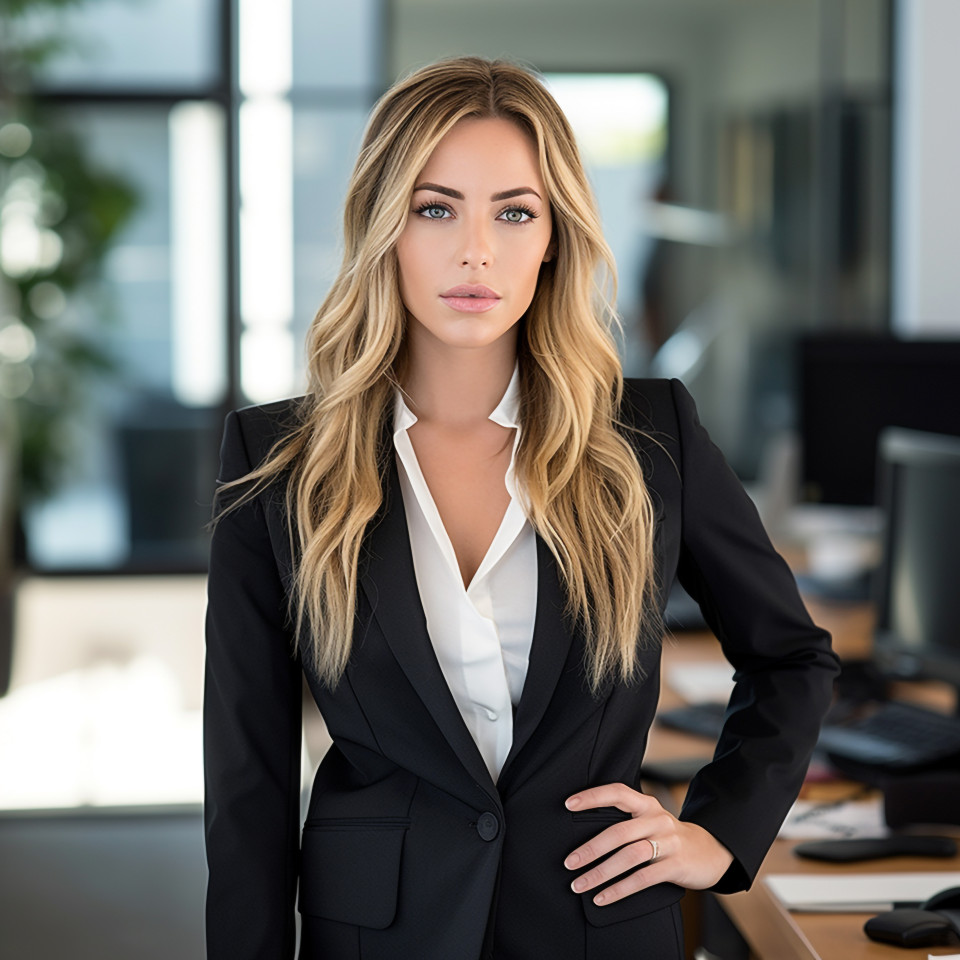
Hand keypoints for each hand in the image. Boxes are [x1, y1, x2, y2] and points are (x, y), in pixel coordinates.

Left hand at [563, 782, 733, 905]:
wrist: (709, 852)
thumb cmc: (667, 837)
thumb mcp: (650, 820)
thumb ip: (626, 820)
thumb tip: (583, 832)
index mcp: (647, 804)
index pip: (617, 792)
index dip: (593, 797)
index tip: (568, 804)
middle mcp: (657, 819)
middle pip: (619, 832)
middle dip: (590, 849)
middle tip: (569, 862)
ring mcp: (668, 842)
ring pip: (629, 857)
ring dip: (601, 873)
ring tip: (580, 884)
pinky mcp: (676, 865)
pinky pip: (643, 879)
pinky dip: (620, 889)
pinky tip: (602, 897)